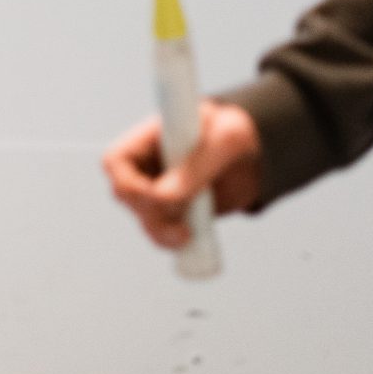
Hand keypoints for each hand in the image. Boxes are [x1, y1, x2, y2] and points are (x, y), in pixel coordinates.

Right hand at [102, 99, 263, 249]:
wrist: (257, 152)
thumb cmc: (236, 131)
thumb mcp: (226, 141)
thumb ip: (196, 167)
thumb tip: (166, 199)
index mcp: (148, 137)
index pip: (115, 161)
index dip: (127, 183)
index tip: (158, 197)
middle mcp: (147, 164)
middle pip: (125, 196)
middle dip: (150, 212)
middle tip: (180, 218)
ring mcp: (159, 189)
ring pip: (144, 219)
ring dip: (162, 232)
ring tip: (188, 233)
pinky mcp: (175, 211)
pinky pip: (163, 233)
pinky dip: (173, 242)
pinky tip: (191, 239)